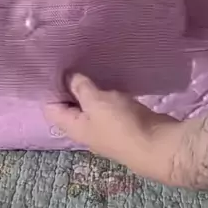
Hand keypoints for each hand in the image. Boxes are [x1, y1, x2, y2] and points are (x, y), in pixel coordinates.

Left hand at [45, 74, 174, 181]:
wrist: (157, 146)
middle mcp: (85, 130)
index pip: (51, 108)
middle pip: (70, 107)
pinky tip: (109, 80)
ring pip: (89, 106)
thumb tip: (68, 77)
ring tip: (88, 66)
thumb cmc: (121, 124)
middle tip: (71, 61)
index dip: (49, 88)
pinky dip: (105, 94)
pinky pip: (107, 107)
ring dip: (88, 89)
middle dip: (69, 86)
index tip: (53, 66)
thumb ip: (80, 88)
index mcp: (73, 127)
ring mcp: (104, 128)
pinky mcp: (122, 124)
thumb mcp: (97, 101)